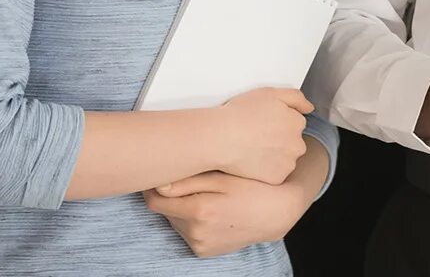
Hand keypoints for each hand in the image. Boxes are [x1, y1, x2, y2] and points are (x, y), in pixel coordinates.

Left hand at [145, 168, 315, 258]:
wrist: (276, 213)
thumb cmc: (253, 188)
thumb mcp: (224, 178)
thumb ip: (189, 181)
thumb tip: (158, 185)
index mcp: (199, 210)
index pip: (156, 202)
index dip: (152, 189)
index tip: (157, 178)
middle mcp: (195, 232)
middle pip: (165, 212)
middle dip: (172, 197)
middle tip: (190, 183)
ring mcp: (200, 244)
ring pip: (175, 223)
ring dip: (182, 210)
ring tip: (205, 197)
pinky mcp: (204, 252)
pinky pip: (186, 234)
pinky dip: (192, 222)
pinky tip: (211, 212)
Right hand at [213, 88, 311, 184]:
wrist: (220, 138)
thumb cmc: (241, 114)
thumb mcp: (270, 93)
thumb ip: (296, 98)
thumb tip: (310, 108)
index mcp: (297, 122)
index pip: (294, 123)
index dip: (277, 122)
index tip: (261, 123)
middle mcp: (298, 144)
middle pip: (292, 143)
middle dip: (279, 140)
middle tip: (255, 137)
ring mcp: (288, 163)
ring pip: (284, 159)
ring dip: (273, 156)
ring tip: (251, 149)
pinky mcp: (277, 178)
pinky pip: (274, 175)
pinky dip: (265, 171)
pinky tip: (251, 163)